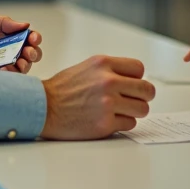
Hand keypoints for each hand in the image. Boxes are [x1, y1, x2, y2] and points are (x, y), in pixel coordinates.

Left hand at [0, 10, 43, 73]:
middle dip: (34, 53)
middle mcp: (3, 50)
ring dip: (25, 65)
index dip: (33, 38)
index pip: (25, 37)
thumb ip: (3, 21)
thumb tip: (24, 24)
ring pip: (20, 68)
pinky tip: (7, 70)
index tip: (34, 38)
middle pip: (27, 53)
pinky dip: (11, 75)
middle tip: (29, 52)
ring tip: (21, 63)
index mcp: (2, 34)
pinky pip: (6, 78)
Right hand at [41, 55, 156, 139]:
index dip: (136, 78)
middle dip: (142, 96)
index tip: (130, 85)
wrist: (42, 108)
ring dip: (133, 112)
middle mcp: (108, 81)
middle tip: (133, 100)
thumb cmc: (61, 90)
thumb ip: (109, 71)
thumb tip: (132, 80)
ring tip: (118, 111)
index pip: (139, 68)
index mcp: (103, 64)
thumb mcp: (86, 68)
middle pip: (147, 90)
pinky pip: (130, 124)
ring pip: (142, 109)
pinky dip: (121, 124)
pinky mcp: (105, 124)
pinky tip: (107, 120)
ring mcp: (108, 103)